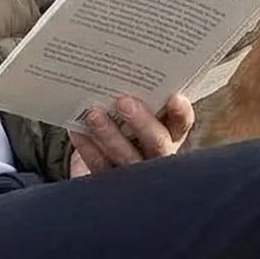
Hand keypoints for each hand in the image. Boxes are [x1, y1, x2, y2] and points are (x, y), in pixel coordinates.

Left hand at [69, 94, 194, 176]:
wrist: (101, 165)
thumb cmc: (122, 127)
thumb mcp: (134, 114)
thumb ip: (134, 100)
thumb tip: (114, 74)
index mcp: (170, 134)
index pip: (182, 123)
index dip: (180, 112)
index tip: (174, 97)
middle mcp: (158, 155)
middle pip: (157, 142)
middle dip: (142, 122)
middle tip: (124, 102)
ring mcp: (136, 173)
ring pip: (128, 157)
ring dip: (110, 134)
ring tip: (94, 115)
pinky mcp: (111, 184)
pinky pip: (101, 166)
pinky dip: (88, 149)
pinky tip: (77, 131)